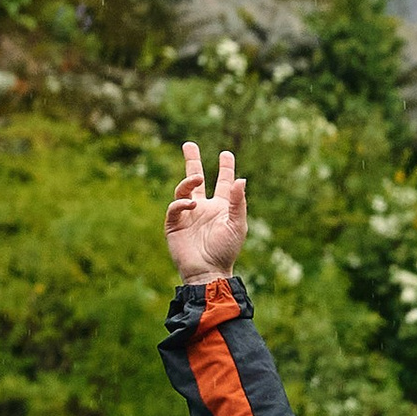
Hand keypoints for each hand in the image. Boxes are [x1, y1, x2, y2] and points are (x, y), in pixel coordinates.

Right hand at [167, 139, 247, 278]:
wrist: (208, 272)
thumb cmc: (225, 250)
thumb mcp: (237, 225)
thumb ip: (239, 202)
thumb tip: (242, 178)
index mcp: (221, 207)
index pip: (224, 183)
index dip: (225, 168)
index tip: (226, 154)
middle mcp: (204, 208)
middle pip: (196, 180)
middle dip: (192, 161)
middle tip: (188, 144)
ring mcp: (188, 215)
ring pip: (183, 190)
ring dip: (189, 180)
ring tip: (198, 178)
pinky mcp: (175, 224)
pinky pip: (174, 207)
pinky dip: (181, 202)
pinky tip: (191, 204)